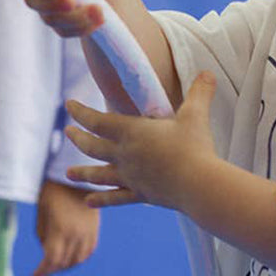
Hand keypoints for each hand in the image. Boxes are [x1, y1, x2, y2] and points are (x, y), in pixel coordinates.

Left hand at [32, 178, 100, 275]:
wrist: (75, 176)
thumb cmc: (52, 191)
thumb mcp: (41, 212)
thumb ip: (42, 235)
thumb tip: (45, 252)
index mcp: (61, 229)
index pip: (51, 260)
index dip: (42, 271)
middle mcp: (77, 234)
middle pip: (64, 263)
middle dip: (51, 270)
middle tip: (42, 271)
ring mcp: (88, 232)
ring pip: (78, 260)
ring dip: (65, 266)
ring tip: (55, 265)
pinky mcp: (95, 229)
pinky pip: (88, 251)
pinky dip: (79, 258)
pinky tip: (70, 258)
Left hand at [64, 73, 218, 210]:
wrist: (199, 185)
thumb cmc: (194, 147)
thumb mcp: (196, 114)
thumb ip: (199, 92)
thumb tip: (208, 72)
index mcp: (132, 132)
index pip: (98, 120)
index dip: (81, 112)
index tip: (69, 105)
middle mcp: (125, 155)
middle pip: (93, 147)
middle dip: (78, 138)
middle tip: (68, 132)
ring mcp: (131, 177)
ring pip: (99, 174)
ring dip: (82, 173)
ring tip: (69, 174)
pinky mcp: (141, 194)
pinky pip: (116, 197)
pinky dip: (101, 199)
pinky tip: (88, 202)